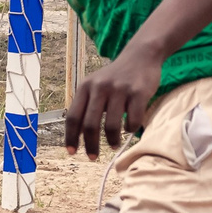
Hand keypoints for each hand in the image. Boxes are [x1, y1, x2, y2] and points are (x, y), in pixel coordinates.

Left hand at [66, 44, 165, 158]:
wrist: (141, 55)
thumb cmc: (116, 77)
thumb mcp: (96, 85)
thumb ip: (87, 104)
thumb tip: (78, 135)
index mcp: (86, 87)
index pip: (73, 117)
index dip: (71, 137)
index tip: (72, 152)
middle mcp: (100, 88)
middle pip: (90, 125)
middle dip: (91, 146)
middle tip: (93, 157)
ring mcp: (120, 90)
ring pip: (111, 126)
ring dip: (112, 141)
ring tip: (114, 145)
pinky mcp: (138, 92)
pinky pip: (132, 120)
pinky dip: (130, 129)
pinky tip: (130, 128)